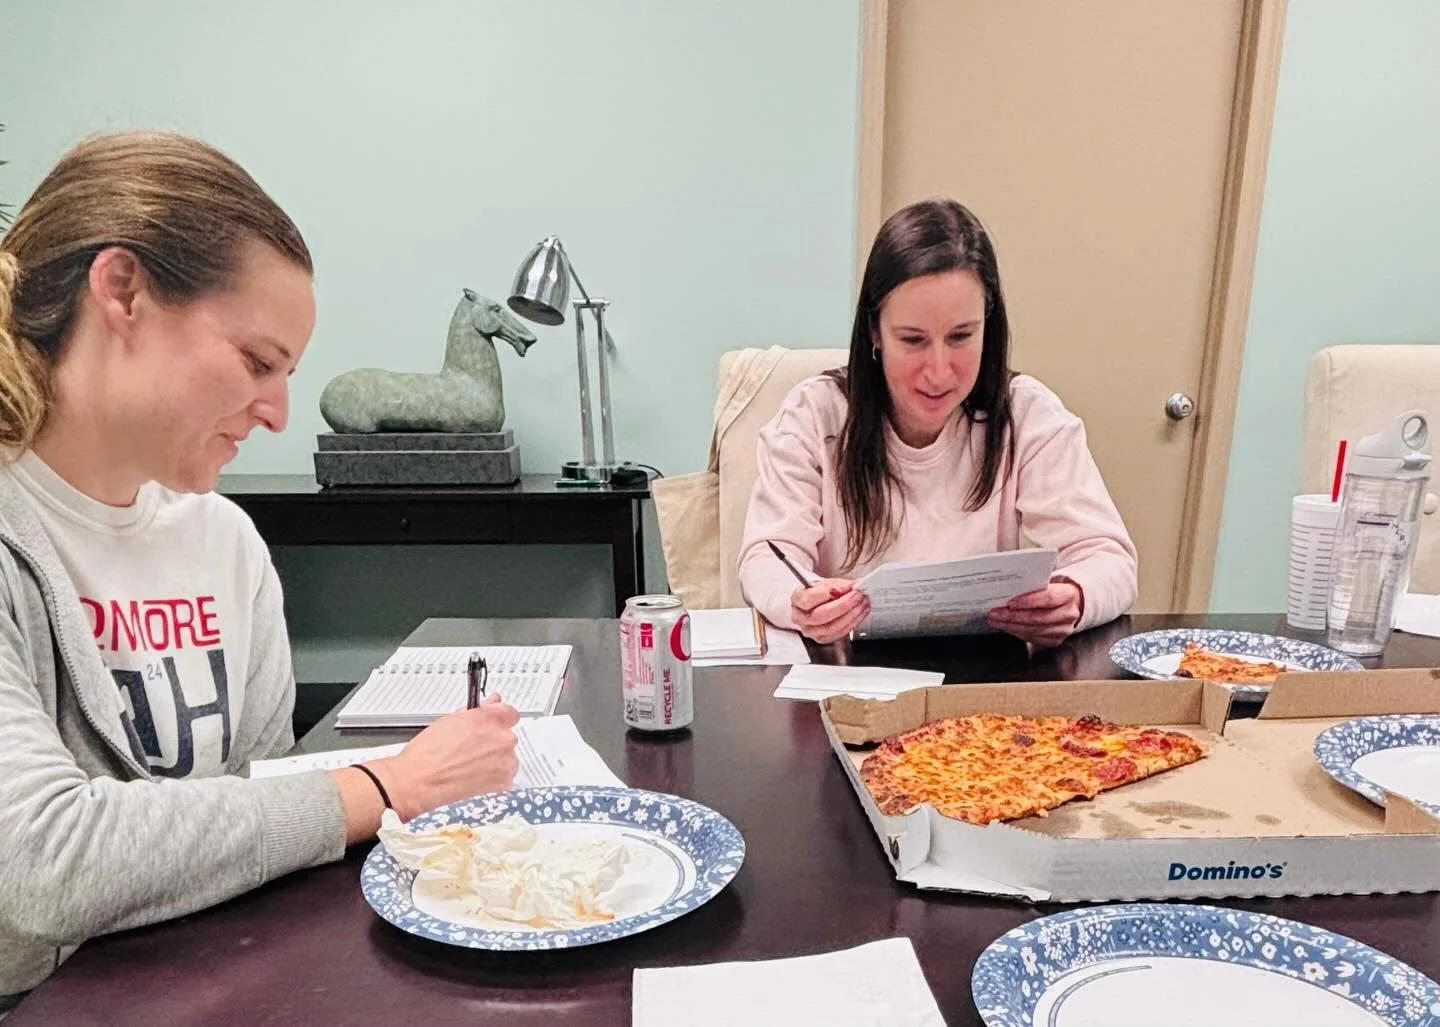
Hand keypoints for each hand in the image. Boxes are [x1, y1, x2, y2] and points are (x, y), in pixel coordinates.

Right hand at [371, 694, 519, 818]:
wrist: (416, 783)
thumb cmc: (426, 755)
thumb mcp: (451, 721)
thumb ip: (478, 711)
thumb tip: (491, 703)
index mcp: (489, 720)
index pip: (510, 713)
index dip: (500, 720)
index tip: (494, 727)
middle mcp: (502, 740)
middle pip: (507, 738)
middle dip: (493, 744)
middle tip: (471, 753)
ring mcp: (506, 763)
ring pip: (507, 760)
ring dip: (494, 763)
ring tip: (468, 769)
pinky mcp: (504, 785)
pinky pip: (505, 779)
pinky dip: (493, 782)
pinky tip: (472, 781)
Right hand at [791, 578, 868, 643]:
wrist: (816, 604)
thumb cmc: (819, 592)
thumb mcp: (824, 583)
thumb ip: (836, 585)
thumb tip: (850, 587)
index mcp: (797, 600)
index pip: (807, 600)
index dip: (825, 594)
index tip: (843, 587)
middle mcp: (801, 618)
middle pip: (821, 615)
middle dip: (843, 605)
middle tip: (857, 595)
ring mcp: (811, 631)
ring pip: (832, 627)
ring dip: (851, 615)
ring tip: (862, 603)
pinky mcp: (823, 639)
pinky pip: (839, 634)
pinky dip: (853, 622)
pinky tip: (860, 612)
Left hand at [987, 579, 1082, 648]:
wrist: (1069, 603)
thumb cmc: (1053, 590)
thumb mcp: (1047, 583)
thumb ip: (1032, 585)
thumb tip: (1007, 588)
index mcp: (1068, 595)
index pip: (1048, 599)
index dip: (1029, 601)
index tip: (1010, 603)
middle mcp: (1068, 614)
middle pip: (1039, 618)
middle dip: (1013, 616)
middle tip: (994, 613)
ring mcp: (1063, 630)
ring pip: (1034, 630)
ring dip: (1011, 626)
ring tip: (996, 620)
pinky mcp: (1055, 640)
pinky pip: (1034, 638)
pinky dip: (1017, 632)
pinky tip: (1007, 627)